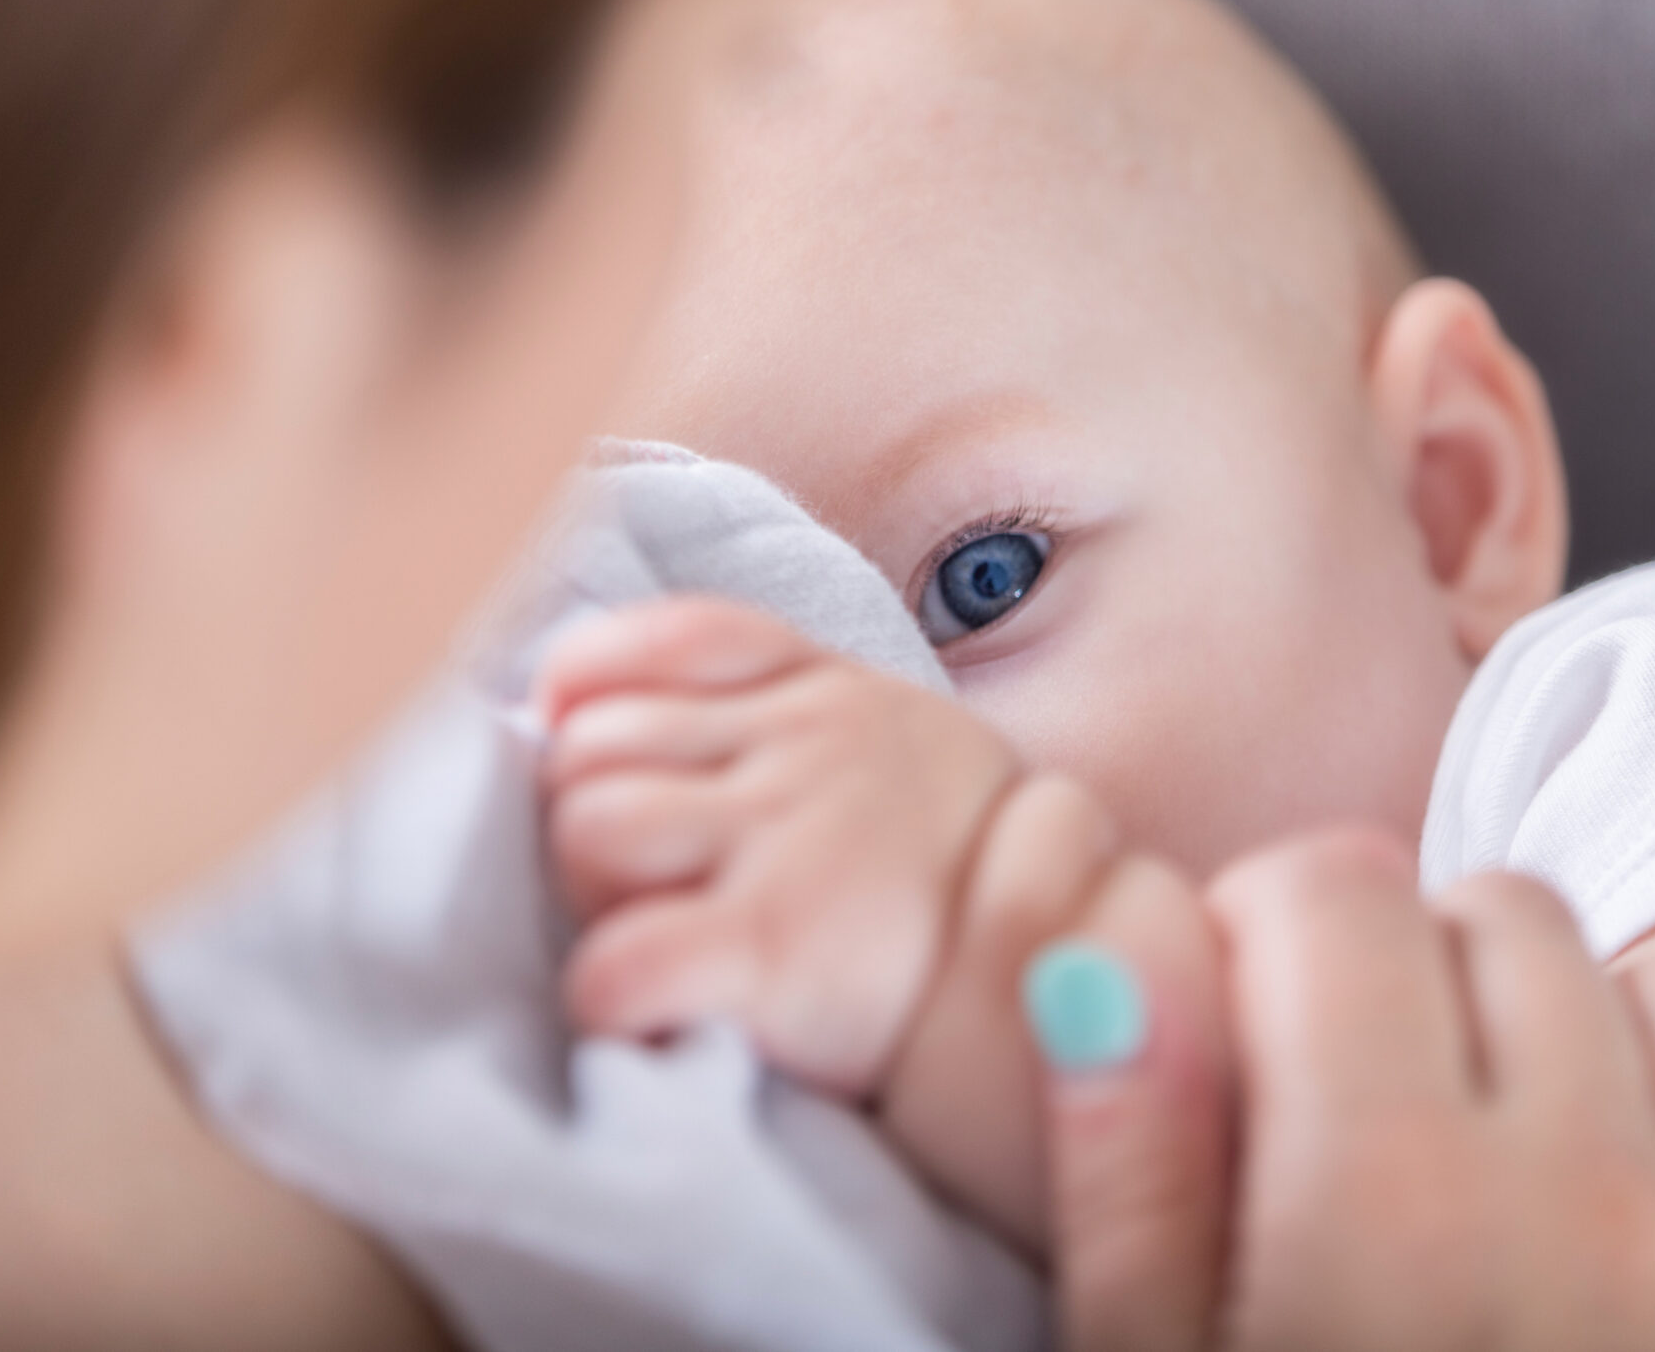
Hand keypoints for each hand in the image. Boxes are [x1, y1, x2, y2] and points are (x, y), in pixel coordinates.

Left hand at [535, 597, 1017, 1093]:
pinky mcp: (776, 948)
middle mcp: (807, 747)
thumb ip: (782, 711)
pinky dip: (612, 1000)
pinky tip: (664, 1015)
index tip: (585, 740)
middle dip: (592, 815)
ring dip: (595, 900)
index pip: (668, 639)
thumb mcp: (896, 749)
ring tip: (662, 935)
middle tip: (651, 885)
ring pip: (589, 828)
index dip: (593, 690)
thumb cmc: (956, 887)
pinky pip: (616, 964)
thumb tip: (597, 704)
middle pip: (595, 742)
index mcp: (831, 691)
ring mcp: (791, 842)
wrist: (1069, 987)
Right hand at [1035, 829, 1654, 1351]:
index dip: (1268, 927)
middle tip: (1357, 1085)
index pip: (1336, 897)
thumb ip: (1134, 1182)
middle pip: (1501, 920)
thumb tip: (1101, 962)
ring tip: (1512, 1116)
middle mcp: (1585, 1190)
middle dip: (1410, 962)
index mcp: (1384, 1197)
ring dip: (1586, 1016)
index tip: (1245, 1009)